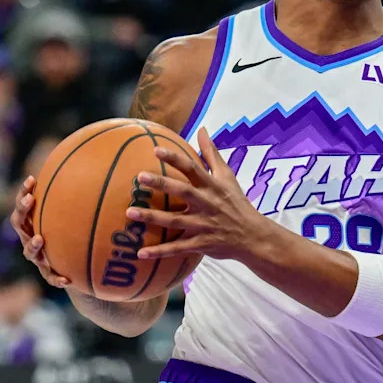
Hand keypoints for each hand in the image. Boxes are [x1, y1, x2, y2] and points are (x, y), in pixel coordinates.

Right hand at [9, 176, 70, 288]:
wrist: (78, 266)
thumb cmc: (75, 234)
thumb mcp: (77, 216)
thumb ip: (80, 198)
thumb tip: (96, 169)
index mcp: (35, 223)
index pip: (24, 206)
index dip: (24, 193)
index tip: (32, 179)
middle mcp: (31, 238)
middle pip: (19, 224)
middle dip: (23, 211)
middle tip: (30, 200)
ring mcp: (38, 257)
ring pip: (29, 252)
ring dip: (34, 245)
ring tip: (41, 239)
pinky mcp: (49, 273)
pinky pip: (50, 277)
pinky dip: (57, 278)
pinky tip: (67, 280)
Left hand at [129, 127, 266, 260]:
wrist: (253, 236)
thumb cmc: (237, 203)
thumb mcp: (228, 176)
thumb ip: (212, 154)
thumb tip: (202, 130)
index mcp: (212, 186)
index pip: (192, 169)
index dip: (175, 159)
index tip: (155, 150)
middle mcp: (207, 204)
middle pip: (182, 192)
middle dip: (162, 184)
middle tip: (140, 177)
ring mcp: (204, 225)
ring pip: (175, 220)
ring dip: (152, 217)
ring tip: (130, 212)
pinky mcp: (201, 244)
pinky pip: (178, 248)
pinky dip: (160, 251)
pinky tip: (141, 253)